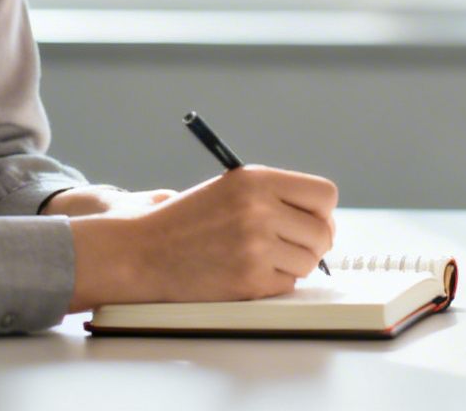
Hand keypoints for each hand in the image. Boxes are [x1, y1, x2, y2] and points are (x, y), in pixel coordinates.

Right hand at [66, 166, 337, 309]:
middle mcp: (259, 209)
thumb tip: (323, 218)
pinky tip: (247, 272)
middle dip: (312, 243)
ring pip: (308, 262)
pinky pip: (287, 284)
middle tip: (291, 247)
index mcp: (256, 179)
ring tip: (263, 259)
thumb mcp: (231, 188)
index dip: (322, 212)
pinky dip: (274, 283)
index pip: (324, 195)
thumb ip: (275, 196)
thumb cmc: (186, 220)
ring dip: (293, 265)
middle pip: (322, 232)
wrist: (141, 251)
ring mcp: (255, 245)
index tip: (312, 220)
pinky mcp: (249, 279)